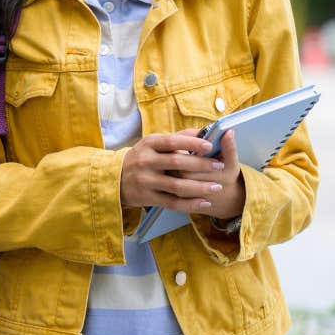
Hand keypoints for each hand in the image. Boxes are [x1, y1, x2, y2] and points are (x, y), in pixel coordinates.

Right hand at [120, 129, 244, 218]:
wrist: (114, 178)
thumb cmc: (141, 157)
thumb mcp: (152, 143)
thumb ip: (177, 137)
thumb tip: (202, 131)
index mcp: (149, 144)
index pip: (172, 141)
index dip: (192, 143)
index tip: (210, 145)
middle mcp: (146, 161)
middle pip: (177, 163)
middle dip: (201, 165)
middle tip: (219, 166)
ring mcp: (146, 181)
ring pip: (177, 185)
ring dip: (199, 187)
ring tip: (217, 187)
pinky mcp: (148, 197)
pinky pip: (172, 202)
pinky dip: (190, 204)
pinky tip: (204, 203)